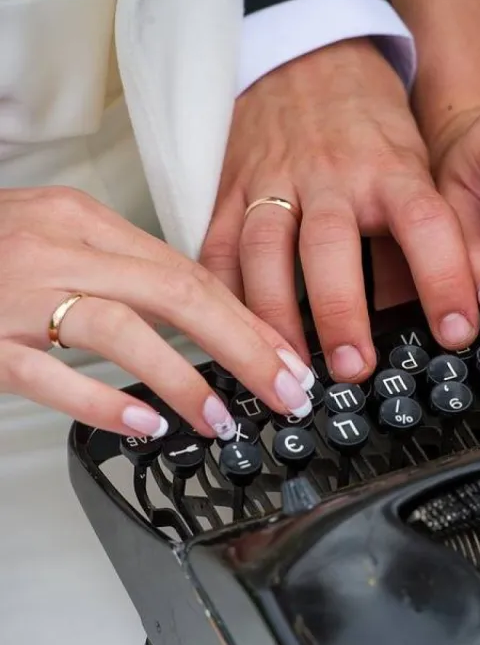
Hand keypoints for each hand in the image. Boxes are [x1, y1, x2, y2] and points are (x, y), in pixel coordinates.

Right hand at [0, 187, 315, 438]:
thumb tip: (198, 312)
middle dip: (243, 347)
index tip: (287, 357)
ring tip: (222, 418)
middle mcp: (56, 247)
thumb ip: (120, 268)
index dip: (246, 319)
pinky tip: (144, 425)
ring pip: (119, 329)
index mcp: (82, 220)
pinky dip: (100, 400)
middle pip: (176, 294)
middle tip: (285, 391)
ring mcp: (14, 292)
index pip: (187, 271)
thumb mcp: (54, 234)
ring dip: (182, 378)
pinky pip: (46, 373)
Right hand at [202, 38, 478, 382]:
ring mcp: (273, 182)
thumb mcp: (419, 166)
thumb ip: (431, 233)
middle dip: (341, 312)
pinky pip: (215, 247)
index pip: (424, 223)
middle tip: (355, 369)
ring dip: (274, 318)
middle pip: (331, 246)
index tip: (457, 332)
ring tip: (288, 371)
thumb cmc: (374, 126)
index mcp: (390, 169)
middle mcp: (330, 177)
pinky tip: (228, 337)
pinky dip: (219, 296)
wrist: (310, 58)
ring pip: (263, 251)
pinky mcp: (230, 189)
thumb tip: (454, 314)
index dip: (444, 278)